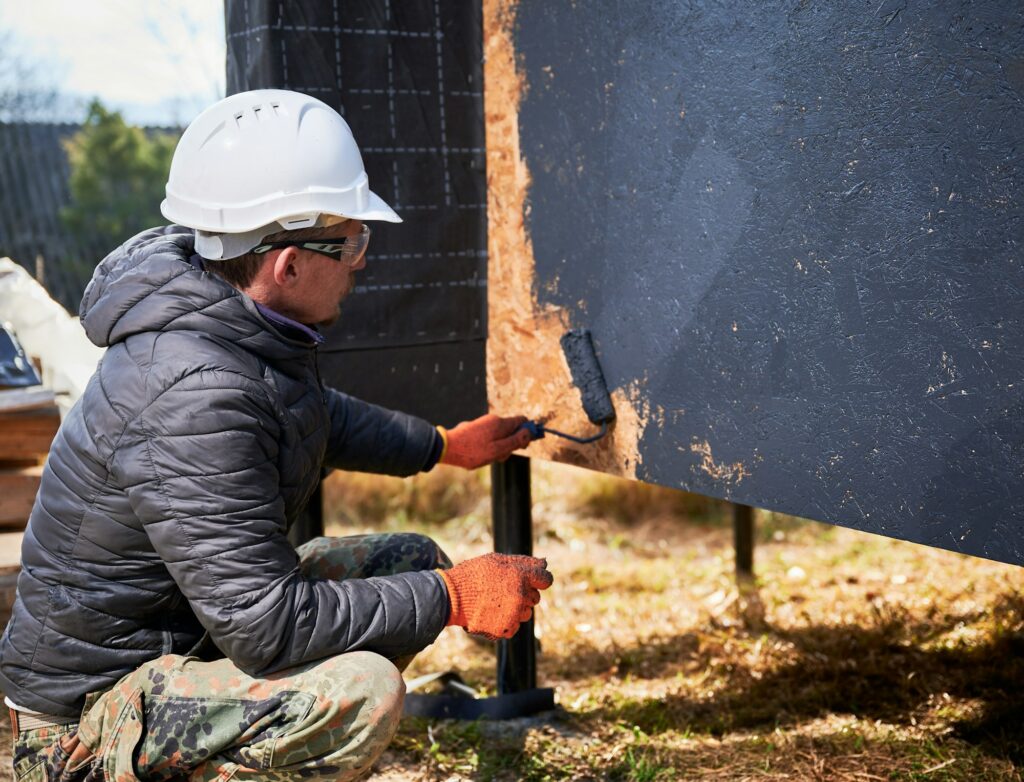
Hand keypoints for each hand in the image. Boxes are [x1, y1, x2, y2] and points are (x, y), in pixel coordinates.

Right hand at [437, 553, 553, 638]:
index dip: (539, 579)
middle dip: (524, 594)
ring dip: (516, 609)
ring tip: (495, 602)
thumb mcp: (497, 560)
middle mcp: (520, 595)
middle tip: (503, 591)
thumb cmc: (474, 574)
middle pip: (535, 597)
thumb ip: (523, 562)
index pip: (546, 579)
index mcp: (520, 575)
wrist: (451, 596)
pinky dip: (505, 622)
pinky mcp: (505, 628)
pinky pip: (514, 626)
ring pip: (526, 613)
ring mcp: (513, 613)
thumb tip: (544, 563)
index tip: (532, 581)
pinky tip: (491, 614)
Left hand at [439, 414, 531, 469]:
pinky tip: (480, 455)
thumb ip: (515, 441)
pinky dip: (489, 446)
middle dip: (510, 444)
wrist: (446, 447)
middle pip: (511, 430)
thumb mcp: (497, 450)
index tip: (524, 445)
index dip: (527, 432)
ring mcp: (484, 423)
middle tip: (501, 456)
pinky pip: (490, 437)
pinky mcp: (476, 429)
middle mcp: (493, 420)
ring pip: (500, 435)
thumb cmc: (472, 451)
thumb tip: (529, 433)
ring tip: (488, 458)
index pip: (522, 421)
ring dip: (499, 448)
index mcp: (500, 423)